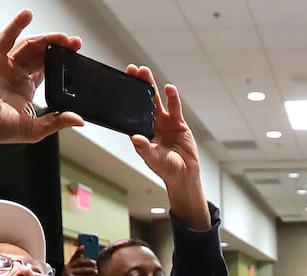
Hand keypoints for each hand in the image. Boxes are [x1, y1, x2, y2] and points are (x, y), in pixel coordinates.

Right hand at [0, 11, 83, 171]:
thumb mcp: (36, 129)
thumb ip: (57, 122)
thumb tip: (78, 120)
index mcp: (26, 89)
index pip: (47, 68)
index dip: (60, 60)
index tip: (75, 54)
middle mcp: (16, 75)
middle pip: (41, 54)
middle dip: (58, 46)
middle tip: (73, 43)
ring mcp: (5, 65)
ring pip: (28, 46)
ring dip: (45, 38)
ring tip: (61, 37)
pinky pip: (6, 38)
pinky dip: (16, 25)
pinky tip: (27, 15)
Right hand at [52, 246, 96, 275]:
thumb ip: (77, 271)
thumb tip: (88, 268)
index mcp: (68, 267)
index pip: (74, 257)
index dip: (78, 251)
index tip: (83, 246)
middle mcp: (68, 268)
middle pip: (81, 261)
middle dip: (90, 262)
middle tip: (95, 265)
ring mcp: (70, 274)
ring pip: (84, 270)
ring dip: (92, 271)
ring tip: (96, 273)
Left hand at [126, 65, 209, 228]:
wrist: (185, 174)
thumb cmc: (167, 169)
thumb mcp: (153, 160)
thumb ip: (145, 149)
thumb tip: (136, 138)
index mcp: (141, 133)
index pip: (130, 113)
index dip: (126, 99)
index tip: (121, 85)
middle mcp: (151, 125)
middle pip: (142, 101)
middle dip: (137, 86)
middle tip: (132, 70)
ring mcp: (164, 122)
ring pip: (156, 100)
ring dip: (151, 86)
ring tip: (145, 72)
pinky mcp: (177, 122)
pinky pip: (174, 107)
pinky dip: (172, 97)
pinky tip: (169, 88)